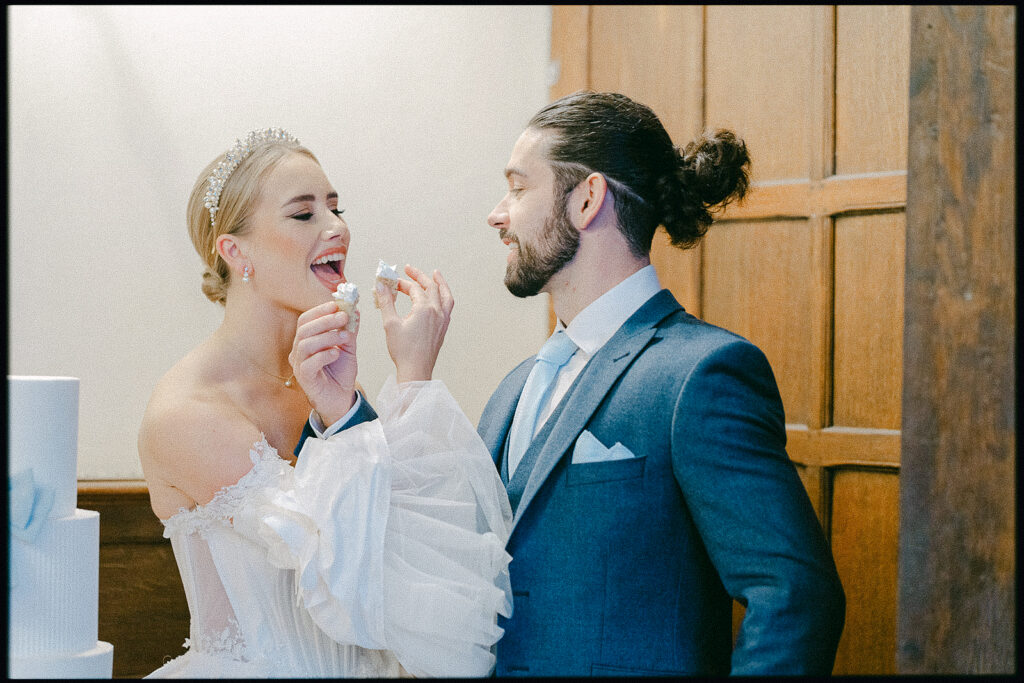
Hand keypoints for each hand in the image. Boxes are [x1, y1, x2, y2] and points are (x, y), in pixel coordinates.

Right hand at [289, 300, 359, 424]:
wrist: (341, 399)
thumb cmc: (340, 373)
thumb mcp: (348, 348)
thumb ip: (349, 331)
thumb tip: (355, 311)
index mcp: (306, 340)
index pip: (306, 320)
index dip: (319, 310)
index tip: (336, 305)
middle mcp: (298, 351)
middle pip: (304, 329)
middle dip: (325, 320)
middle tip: (343, 317)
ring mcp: (299, 365)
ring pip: (305, 344)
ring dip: (326, 337)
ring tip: (344, 337)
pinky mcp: (304, 378)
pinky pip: (308, 364)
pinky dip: (324, 355)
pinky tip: (336, 353)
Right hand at [376, 265, 453, 382]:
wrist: (416, 370)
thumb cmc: (404, 351)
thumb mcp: (390, 324)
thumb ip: (386, 302)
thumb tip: (381, 286)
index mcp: (425, 309)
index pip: (414, 289)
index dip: (401, 283)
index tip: (391, 282)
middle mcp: (437, 312)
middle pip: (431, 287)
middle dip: (419, 276)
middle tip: (409, 269)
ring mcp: (443, 320)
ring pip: (445, 295)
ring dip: (440, 283)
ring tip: (436, 274)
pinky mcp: (443, 328)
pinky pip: (448, 306)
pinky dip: (444, 297)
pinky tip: (439, 297)